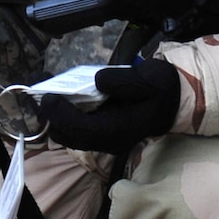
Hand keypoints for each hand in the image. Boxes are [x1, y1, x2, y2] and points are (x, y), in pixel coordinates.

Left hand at [37, 59, 179, 155]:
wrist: (173, 101)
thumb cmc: (161, 89)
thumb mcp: (150, 79)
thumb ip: (124, 81)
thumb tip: (99, 81)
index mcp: (119, 130)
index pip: (81, 130)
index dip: (60, 115)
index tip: (50, 96)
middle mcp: (108, 140)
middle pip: (68, 137)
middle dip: (52, 116)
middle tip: (44, 91)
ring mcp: (103, 138)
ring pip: (68, 135)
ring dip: (55, 115)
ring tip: (49, 91)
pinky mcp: (100, 131)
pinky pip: (74, 127)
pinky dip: (63, 112)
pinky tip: (62, 93)